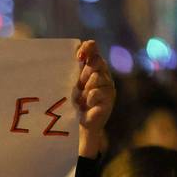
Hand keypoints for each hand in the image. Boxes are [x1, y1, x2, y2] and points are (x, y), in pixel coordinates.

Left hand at [74, 40, 114, 158]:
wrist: (77, 128)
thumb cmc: (71, 104)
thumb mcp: (69, 84)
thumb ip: (71, 68)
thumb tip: (71, 50)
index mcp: (93, 69)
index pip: (94, 51)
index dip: (89, 48)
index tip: (78, 54)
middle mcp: (103, 77)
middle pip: (98, 62)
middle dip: (88, 69)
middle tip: (80, 83)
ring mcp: (108, 90)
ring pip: (98, 77)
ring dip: (87, 87)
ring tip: (81, 98)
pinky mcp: (108, 102)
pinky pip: (97, 93)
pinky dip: (89, 98)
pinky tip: (86, 104)